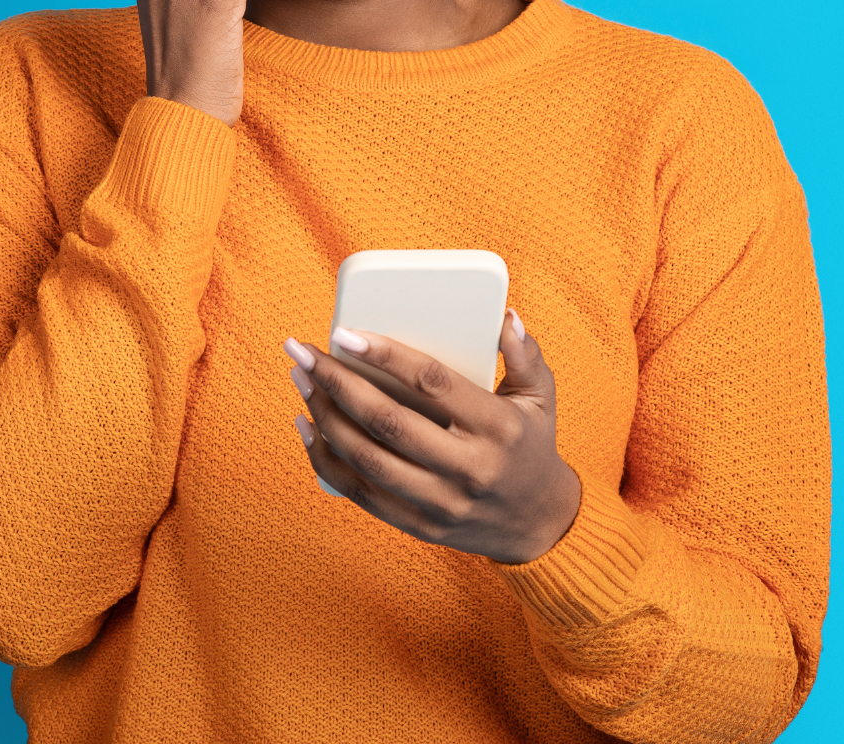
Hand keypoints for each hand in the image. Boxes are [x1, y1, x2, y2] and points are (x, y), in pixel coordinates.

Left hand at [283, 313, 580, 563]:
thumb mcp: (541, 397)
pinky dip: (326, 461)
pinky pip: (361, 494)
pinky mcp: (420, 527)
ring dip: (324, 417)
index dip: (385, 355)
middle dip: (336, 382)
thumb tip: (503, 315)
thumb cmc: (533, 447)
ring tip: (301, 381)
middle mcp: (468, 467)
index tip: (345, 333)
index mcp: (497, 426)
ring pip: (367, 459)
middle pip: (387, 422)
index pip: (432, 383)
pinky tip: (307, 427)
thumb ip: (524, 353)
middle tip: (303, 351)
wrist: (541, 526)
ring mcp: (441, 503)